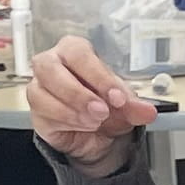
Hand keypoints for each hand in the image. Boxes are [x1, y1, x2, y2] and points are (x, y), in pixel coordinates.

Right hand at [24, 33, 155, 172]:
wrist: (95, 133)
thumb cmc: (105, 104)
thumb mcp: (124, 105)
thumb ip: (135, 106)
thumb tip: (148, 111)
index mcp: (74, 50)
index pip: (80, 54)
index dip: (98, 77)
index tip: (117, 98)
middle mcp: (51, 63)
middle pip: (50, 67)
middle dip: (78, 93)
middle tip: (102, 111)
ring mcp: (39, 86)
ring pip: (42, 92)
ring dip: (72, 110)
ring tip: (95, 121)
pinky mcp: (36, 110)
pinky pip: (42, 112)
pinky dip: (66, 121)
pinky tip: (83, 125)